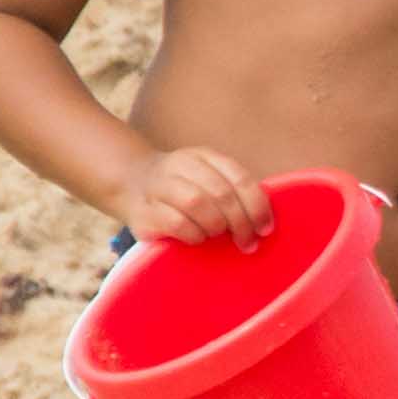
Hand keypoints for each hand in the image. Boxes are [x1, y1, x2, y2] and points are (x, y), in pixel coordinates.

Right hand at [115, 146, 270, 246]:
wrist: (132, 184)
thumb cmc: (184, 189)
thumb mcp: (210, 180)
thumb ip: (235, 192)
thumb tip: (264, 223)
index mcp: (203, 156)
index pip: (239, 177)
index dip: (257, 205)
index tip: (265, 228)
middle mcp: (179, 166)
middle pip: (220, 193)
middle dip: (240, 222)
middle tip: (247, 242)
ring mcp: (158, 186)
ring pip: (197, 203)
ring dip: (215, 226)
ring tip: (216, 234)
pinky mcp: (143, 211)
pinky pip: (176, 223)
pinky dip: (194, 234)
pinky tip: (196, 238)